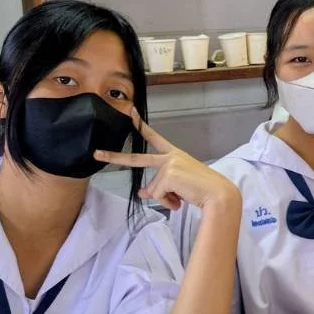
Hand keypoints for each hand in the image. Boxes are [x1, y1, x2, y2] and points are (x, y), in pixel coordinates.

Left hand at [94, 118, 237, 212]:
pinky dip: (168, 201)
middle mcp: (169, 156)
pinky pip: (157, 195)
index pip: (154, 137)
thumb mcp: (178, 185)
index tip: (129, 111)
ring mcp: (167, 165)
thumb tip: (142, 193)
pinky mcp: (167, 175)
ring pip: (152, 189)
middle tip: (96, 154)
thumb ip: (160, 186)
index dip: (140, 124)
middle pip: (136, 159)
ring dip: (165, 198)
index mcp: (174, 155)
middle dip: (114, 157)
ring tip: (182, 197)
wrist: (217, 194)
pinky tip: (181, 200)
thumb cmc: (201, 189)